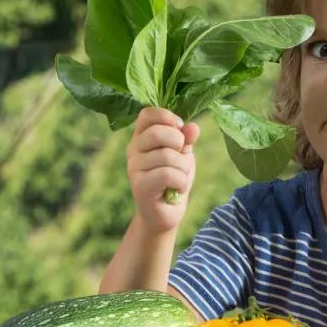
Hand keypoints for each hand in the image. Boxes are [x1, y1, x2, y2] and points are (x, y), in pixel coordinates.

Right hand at [126, 107, 199, 233]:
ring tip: (179, 178)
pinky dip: (181, 182)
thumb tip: (193, 127)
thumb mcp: (184, 154)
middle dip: (180, 144)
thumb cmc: (173, 179)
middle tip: (181, 158)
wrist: (166, 213)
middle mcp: (133, 149)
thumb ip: (187, 139)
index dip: (166, 116)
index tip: (180, 127)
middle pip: (159, 132)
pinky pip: (168, 174)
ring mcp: (134, 167)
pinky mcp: (140, 185)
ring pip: (168, 156)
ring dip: (183, 168)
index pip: (147, 114)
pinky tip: (176, 188)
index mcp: (142, 137)